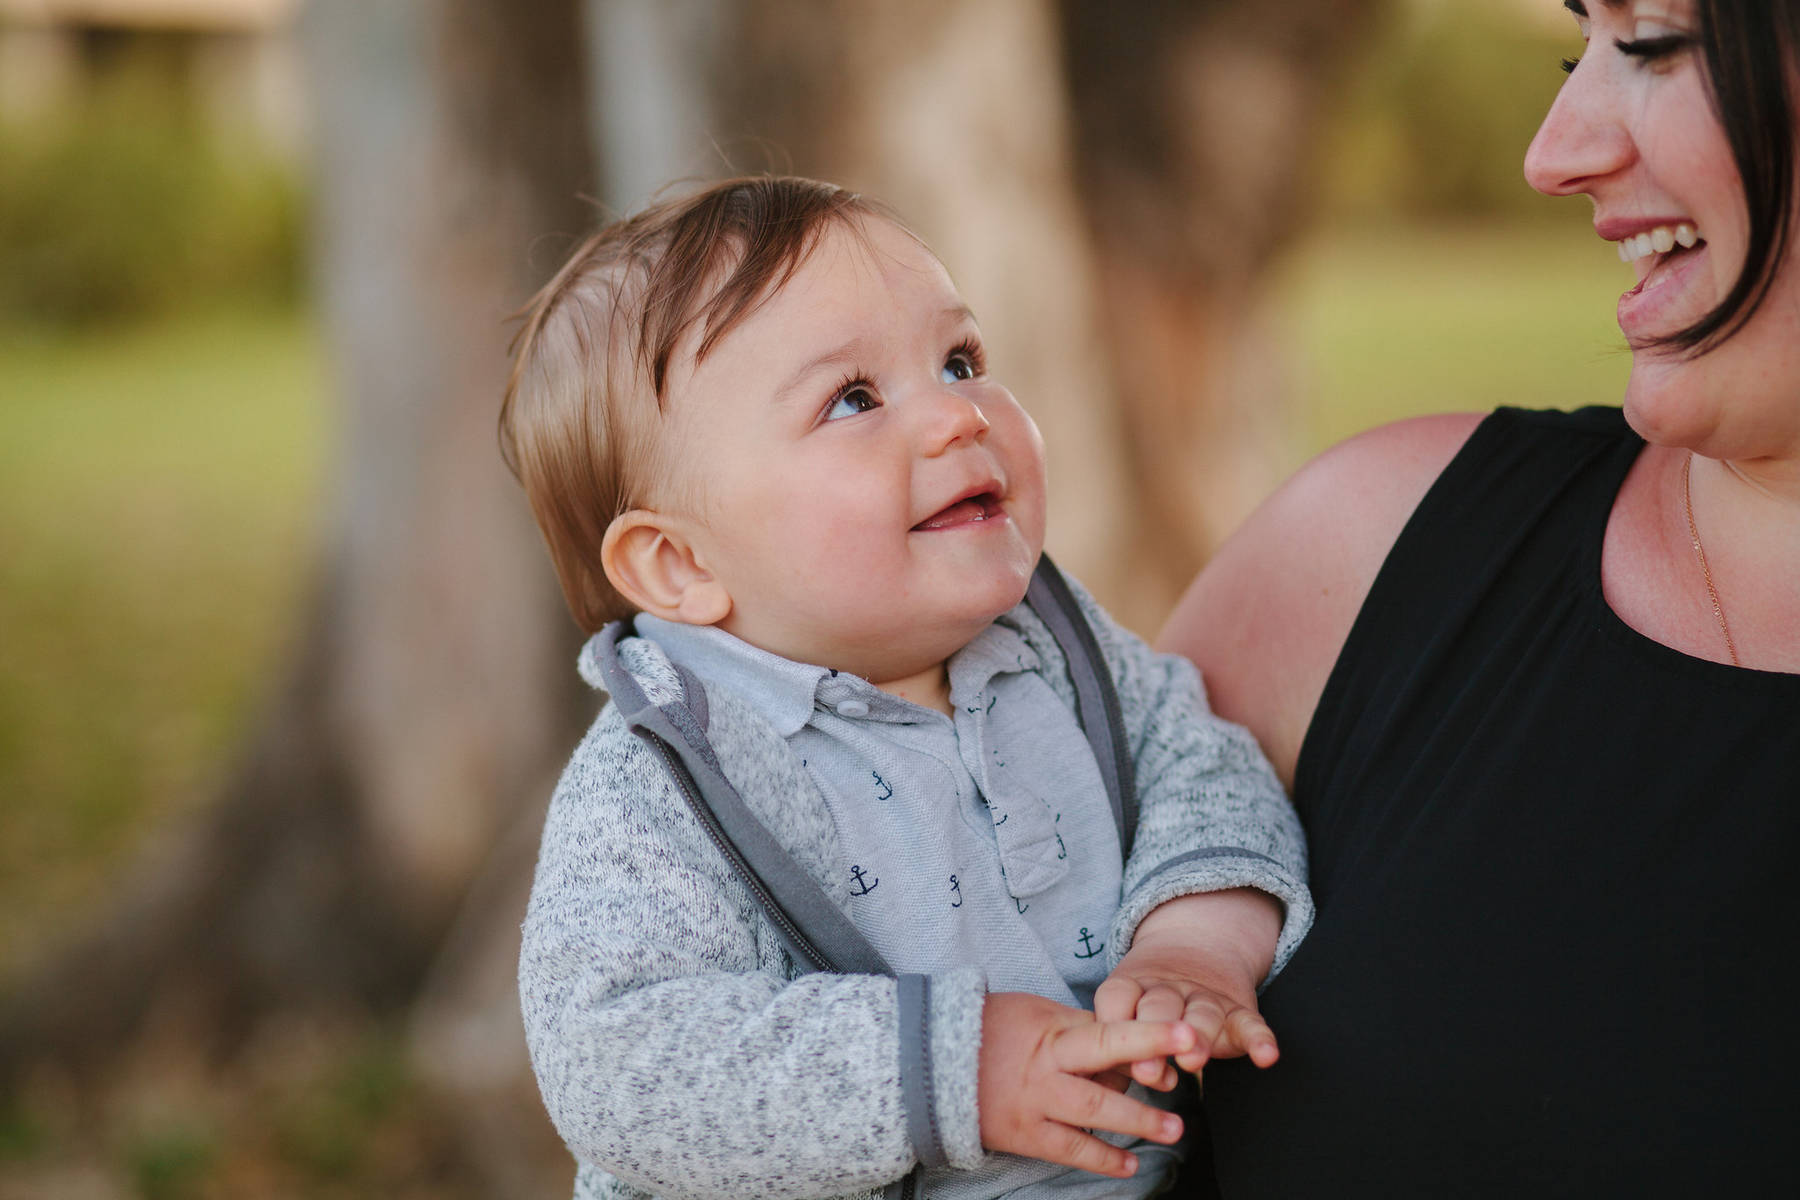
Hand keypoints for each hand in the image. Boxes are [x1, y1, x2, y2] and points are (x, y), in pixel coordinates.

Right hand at [977, 991, 1193, 1177]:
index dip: (1148, 1033)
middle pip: (1104, 1057)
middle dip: (1149, 1060)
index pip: (1107, 1027)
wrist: (927, 1063)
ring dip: (1137, 1120)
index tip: (1186, 1034)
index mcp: (1051, 1028)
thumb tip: (1125, 1043)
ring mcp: (1036, 1100)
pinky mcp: (1024, 1133)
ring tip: (1174, 1129)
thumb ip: (1078, 1026)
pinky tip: (1130, 1164)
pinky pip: (1070, 1149)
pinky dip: (1102, 1158)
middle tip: (1188, 1071)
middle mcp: (1047, 1062)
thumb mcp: (1033, 1012)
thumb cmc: (988, 1030)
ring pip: (1094, 1110)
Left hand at [1094, 889, 1281, 1090]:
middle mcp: (1168, 989)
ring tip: (1192, 1061)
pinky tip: (1266, 1056)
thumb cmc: (1146, 1001)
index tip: (1105, 1049)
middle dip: (1153, 1035)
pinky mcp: (1238, 1012)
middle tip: (1147, 1070)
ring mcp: (1205, 998)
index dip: (1112, 1020)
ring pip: (1202, 1014)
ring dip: (1198, 1037)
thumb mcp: (1125, 1008)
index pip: (1117, 996)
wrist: (1197, 948)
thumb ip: (1116, 1042)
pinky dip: (1260, 1040)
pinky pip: (1250, 1024)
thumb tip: (1104, 1080)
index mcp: (1133, 985)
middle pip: (1159, 1006)